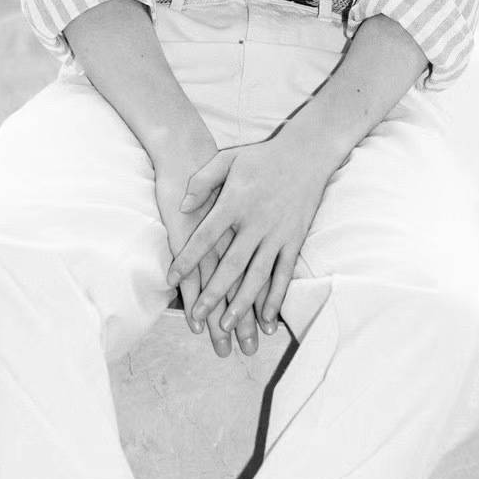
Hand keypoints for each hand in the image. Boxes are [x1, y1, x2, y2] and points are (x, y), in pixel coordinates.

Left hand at [165, 136, 331, 335]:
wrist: (307, 154)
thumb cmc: (261, 158)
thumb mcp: (228, 159)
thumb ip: (203, 181)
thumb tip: (183, 206)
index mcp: (235, 202)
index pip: (206, 237)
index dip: (187, 259)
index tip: (171, 279)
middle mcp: (256, 222)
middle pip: (231, 264)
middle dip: (213, 293)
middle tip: (198, 316)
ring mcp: (278, 233)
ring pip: (257, 275)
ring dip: (242, 303)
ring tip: (227, 325)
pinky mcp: (295, 240)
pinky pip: (284, 273)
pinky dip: (275, 297)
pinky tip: (265, 318)